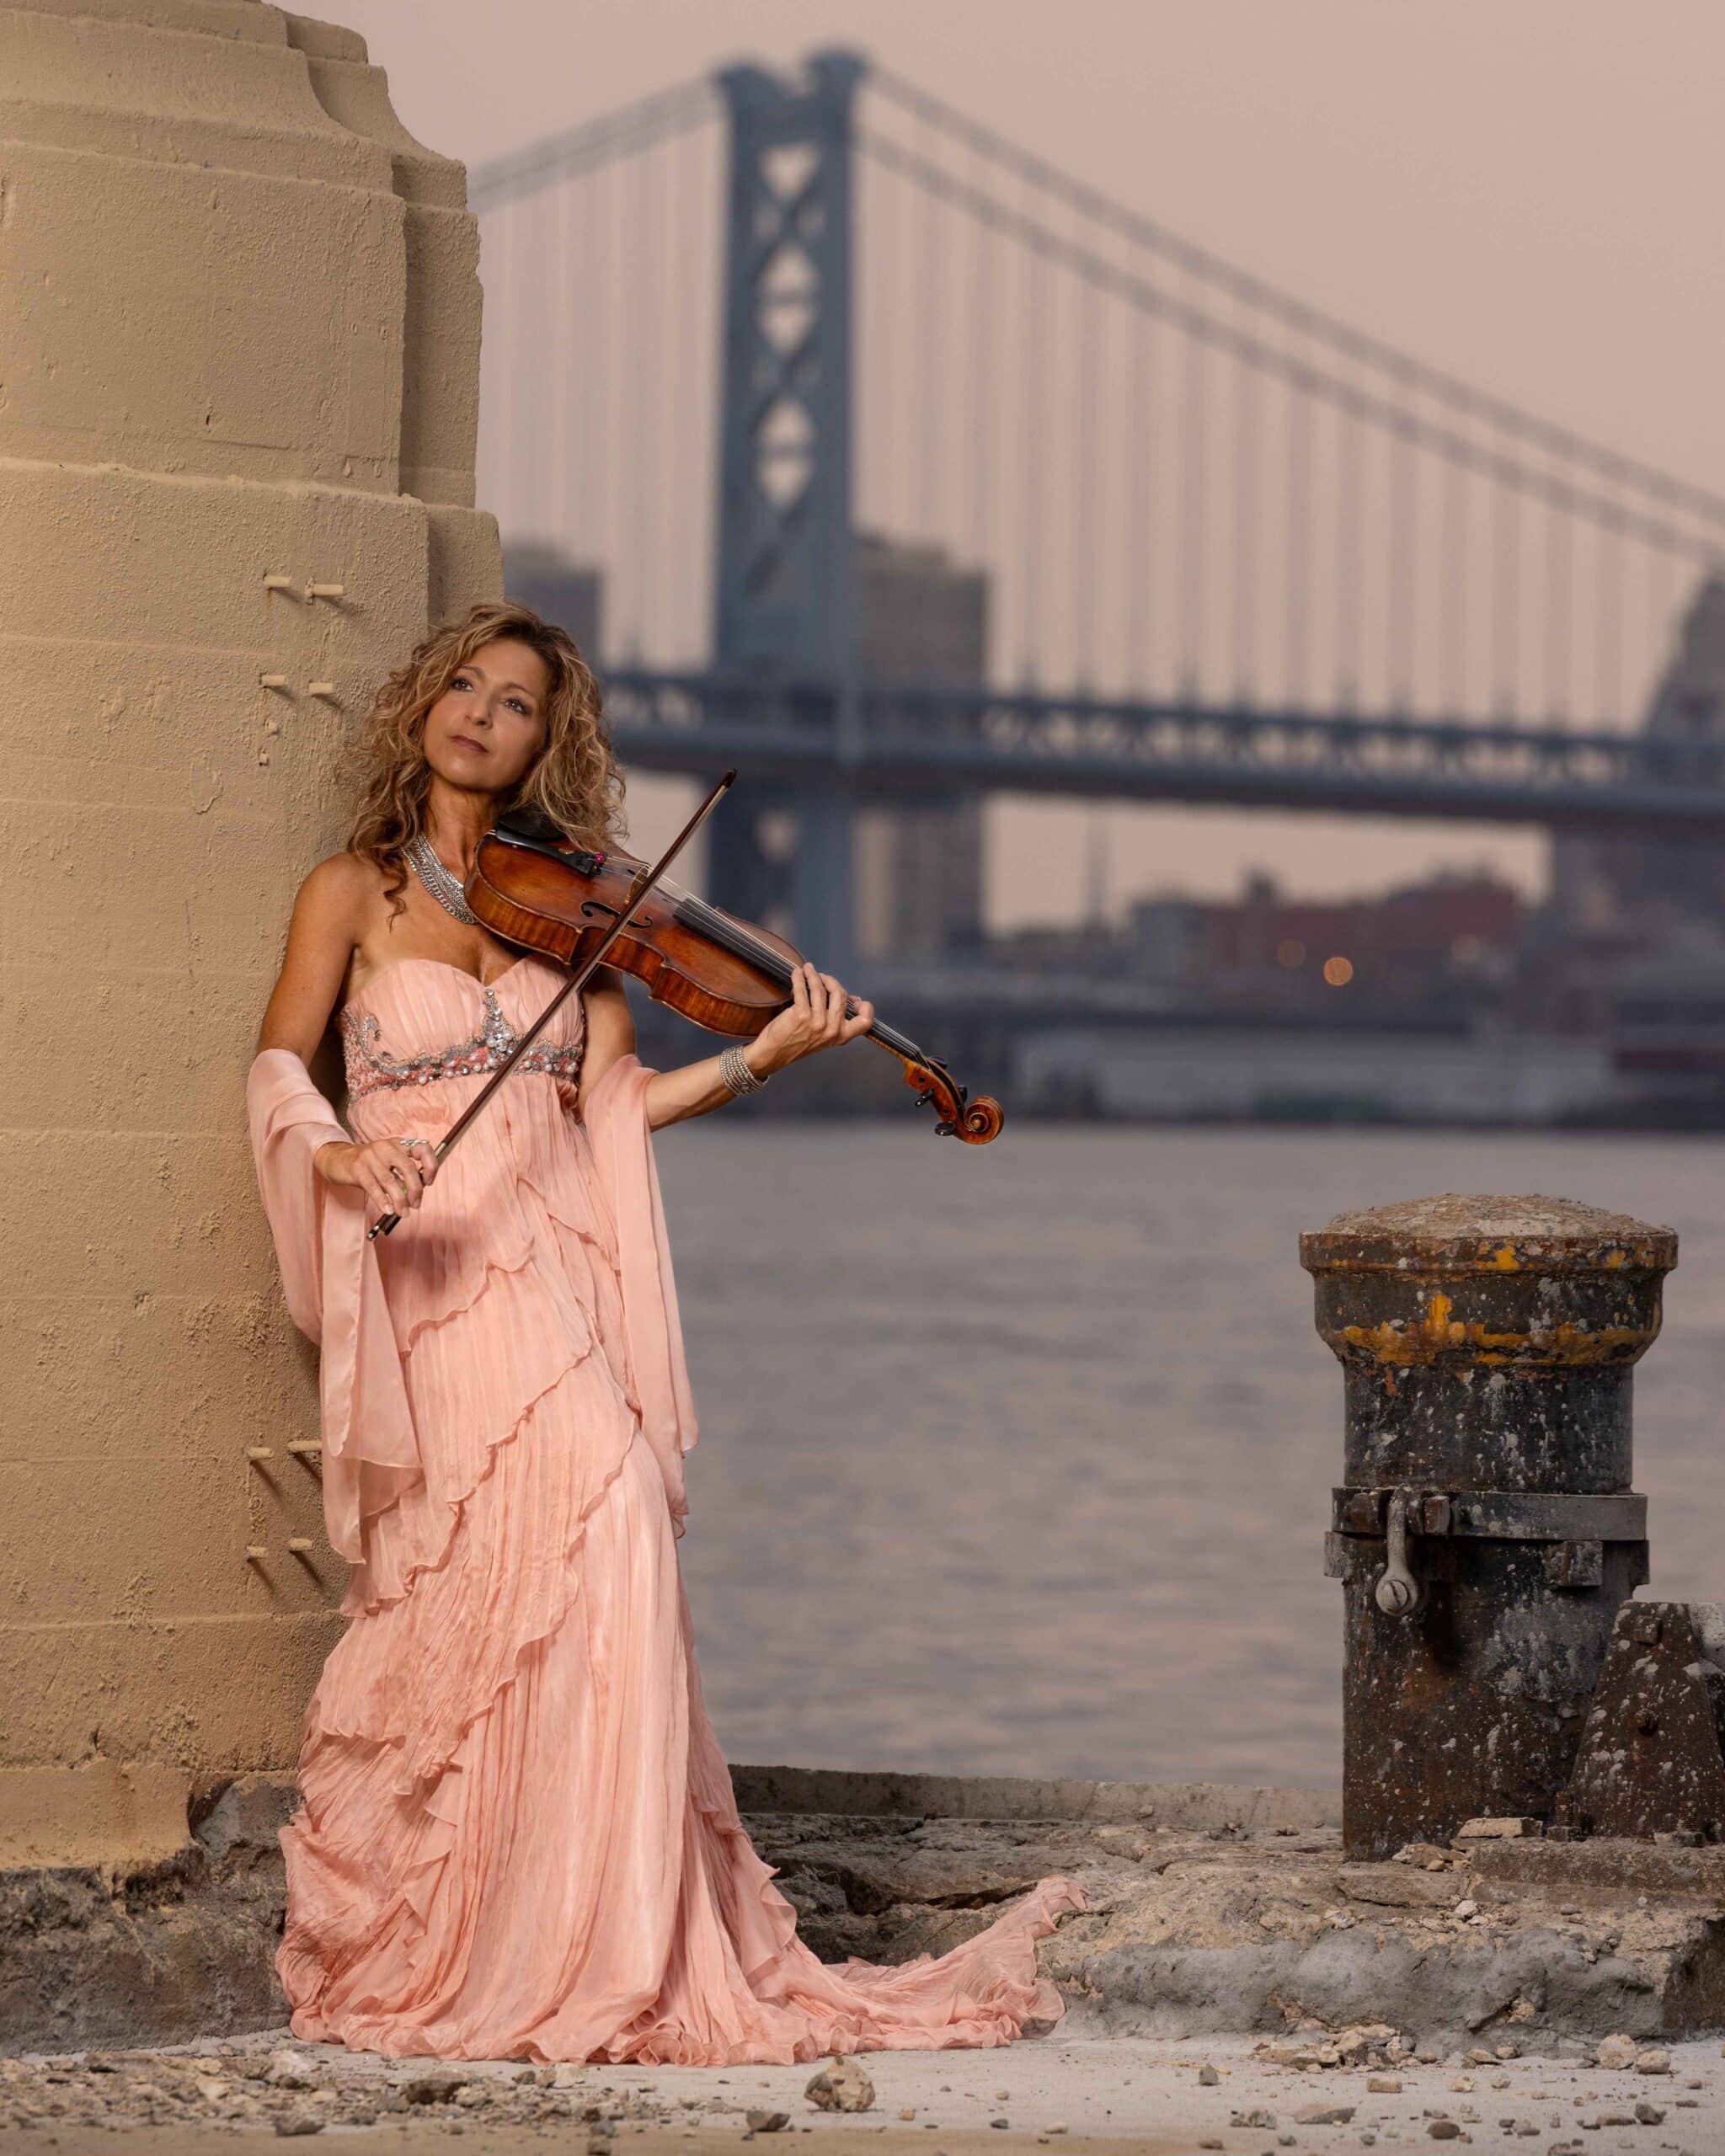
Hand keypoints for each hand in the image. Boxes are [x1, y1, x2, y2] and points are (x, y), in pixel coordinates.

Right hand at [315, 1135, 438, 1216]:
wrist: (338, 1159)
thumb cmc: (369, 1165)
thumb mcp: (389, 1164)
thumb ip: (403, 1175)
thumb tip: (418, 1193)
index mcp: (398, 1144)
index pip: (423, 1148)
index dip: (431, 1165)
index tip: (429, 1182)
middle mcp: (386, 1147)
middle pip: (408, 1167)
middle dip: (416, 1189)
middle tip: (416, 1204)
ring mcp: (371, 1156)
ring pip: (390, 1180)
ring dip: (400, 1200)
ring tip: (403, 1212)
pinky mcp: (357, 1168)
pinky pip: (373, 1187)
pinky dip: (383, 1200)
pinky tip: (388, 1209)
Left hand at [750, 961, 874, 1074]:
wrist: (773, 1054)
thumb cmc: (797, 1043)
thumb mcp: (823, 1036)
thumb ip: (837, 1019)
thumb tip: (853, 998)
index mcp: (840, 1036)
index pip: (865, 1022)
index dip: (865, 1007)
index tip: (854, 999)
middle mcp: (831, 1029)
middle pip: (840, 995)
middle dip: (831, 981)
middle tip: (821, 977)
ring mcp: (816, 1022)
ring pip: (820, 988)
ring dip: (813, 974)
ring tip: (807, 969)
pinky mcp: (800, 1014)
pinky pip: (802, 988)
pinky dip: (799, 977)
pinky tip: (797, 973)